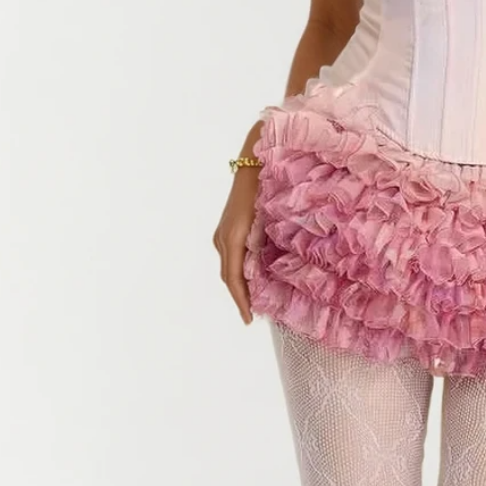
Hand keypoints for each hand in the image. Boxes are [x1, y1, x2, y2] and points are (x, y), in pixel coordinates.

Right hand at [213, 166, 261, 323]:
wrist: (252, 166)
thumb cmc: (263, 190)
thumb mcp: (265, 223)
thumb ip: (261, 248)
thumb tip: (265, 274)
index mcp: (233, 240)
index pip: (235, 279)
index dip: (241, 301)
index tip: (248, 319)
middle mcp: (222, 239)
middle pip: (229, 277)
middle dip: (240, 297)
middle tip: (251, 315)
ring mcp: (221, 235)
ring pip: (229, 267)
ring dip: (239, 285)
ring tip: (251, 300)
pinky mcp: (224, 230)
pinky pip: (229, 257)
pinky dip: (238, 271)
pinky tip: (249, 277)